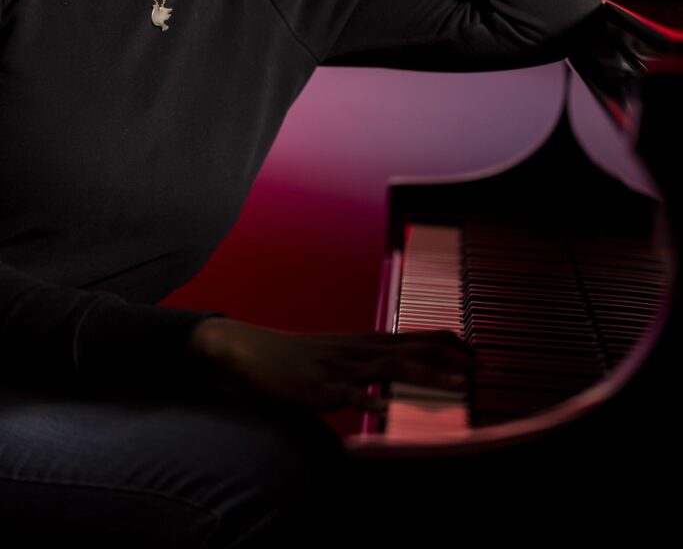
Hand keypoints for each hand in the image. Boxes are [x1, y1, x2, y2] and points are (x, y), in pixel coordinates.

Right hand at [189, 316, 473, 413]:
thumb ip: (364, 368)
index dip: (448, 345)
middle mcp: (358, 350)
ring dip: (427, 375)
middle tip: (483, 367)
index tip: (478, 354)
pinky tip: (385, 408)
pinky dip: (368, 400)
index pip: (415, 338)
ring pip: (390, 367)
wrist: (248, 351)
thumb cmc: (293, 359)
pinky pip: (347, 394)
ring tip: (457, 383)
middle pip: (413, 349)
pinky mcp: (317, 387)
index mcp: (363, 343)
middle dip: (451, 358)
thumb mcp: (335, 358)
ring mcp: (339, 368)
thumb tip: (390, 386)